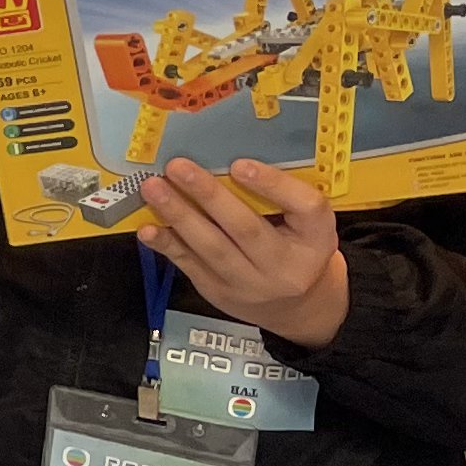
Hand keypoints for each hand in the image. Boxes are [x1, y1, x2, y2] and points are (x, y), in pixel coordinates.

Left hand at [140, 157, 349, 349]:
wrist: (294, 305)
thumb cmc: (296, 247)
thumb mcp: (307, 222)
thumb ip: (282, 195)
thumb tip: (227, 160)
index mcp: (317, 238)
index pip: (306, 207)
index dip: (273, 185)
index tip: (240, 164)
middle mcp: (286, 265)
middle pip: (247, 228)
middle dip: (209, 195)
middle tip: (179, 167)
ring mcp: (250, 283)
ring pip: (212, 248)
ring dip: (179, 215)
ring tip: (154, 188)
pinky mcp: (219, 291)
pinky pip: (190, 265)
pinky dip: (167, 243)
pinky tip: (148, 227)